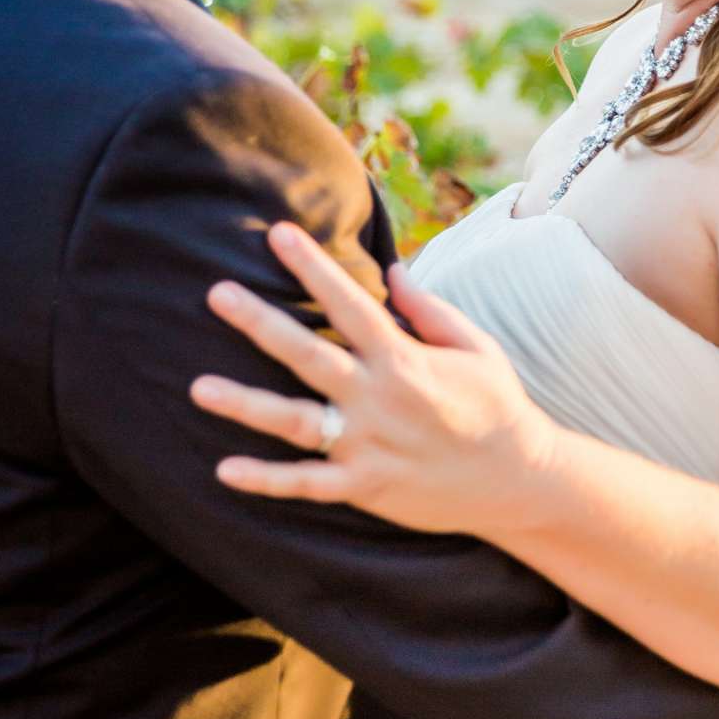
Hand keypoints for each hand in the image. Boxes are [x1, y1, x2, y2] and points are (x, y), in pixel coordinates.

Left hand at [190, 221, 555, 535]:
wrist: (521, 481)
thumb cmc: (497, 406)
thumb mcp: (476, 347)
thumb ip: (429, 310)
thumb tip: (392, 269)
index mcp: (405, 359)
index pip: (349, 303)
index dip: (313, 267)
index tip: (277, 232)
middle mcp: (379, 399)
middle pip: (308, 355)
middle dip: (260, 323)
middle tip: (216, 293)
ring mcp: (369, 445)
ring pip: (295, 422)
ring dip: (246, 405)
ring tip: (198, 387)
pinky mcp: (365, 486)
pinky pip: (308, 484)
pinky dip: (267, 481)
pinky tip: (224, 470)